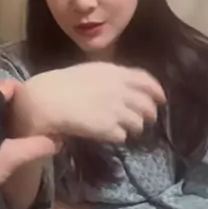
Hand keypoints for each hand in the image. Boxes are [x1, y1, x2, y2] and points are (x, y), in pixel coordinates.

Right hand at [8, 62, 165, 143]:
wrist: (46, 101)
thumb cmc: (61, 84)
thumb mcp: (89, 71)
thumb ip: (110, 78)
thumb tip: (123, 87)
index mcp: (114, 72)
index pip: (146, 81)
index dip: (157, 91)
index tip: (161, 99)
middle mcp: (120, 90)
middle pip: (147, 105)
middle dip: (149, 114)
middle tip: (145, 120)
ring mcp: (116, 110)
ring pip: (138, 123)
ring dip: (133, 128)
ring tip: (123, 129)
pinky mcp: (109, 129)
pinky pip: (122, 136)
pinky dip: (117, 136)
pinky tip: (107, 134)